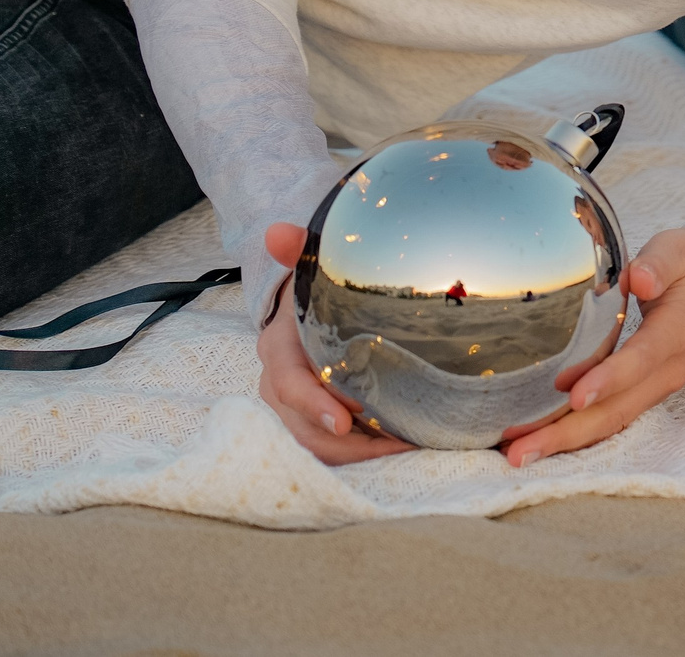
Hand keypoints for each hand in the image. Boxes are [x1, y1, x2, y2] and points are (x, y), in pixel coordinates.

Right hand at [255, 222, 412, 464]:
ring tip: (408, 443)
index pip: (288, 384)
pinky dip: (363, 450)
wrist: (312, 302)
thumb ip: (301, 250)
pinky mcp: (312, 419)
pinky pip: (333, 446)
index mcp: (278, 349)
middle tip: (401, 442)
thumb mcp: (314, 268)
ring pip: (318, 445)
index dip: (312, 404)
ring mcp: (292, 407)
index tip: (344, 420)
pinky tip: (402, 442)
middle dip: (349, 444)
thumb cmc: (320, 288)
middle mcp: (278, 385)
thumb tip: (276, 232)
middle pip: (303, 428)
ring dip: (361, 452)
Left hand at [500, 227, 684, 467]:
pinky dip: (575, 434)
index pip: (642, 358)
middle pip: (618, 408)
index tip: (574, 394)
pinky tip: (539, 440)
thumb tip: (640, 279)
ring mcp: (656, 387)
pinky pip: (610, 420)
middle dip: (569, 431)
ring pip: (611, 421)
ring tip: (518, 454)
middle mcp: (668, 369)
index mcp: (677, 331)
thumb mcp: (680, 251)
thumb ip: (660, 263)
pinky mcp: (643, 393)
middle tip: (520, 450)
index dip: (610, 378)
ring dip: (565, 441)